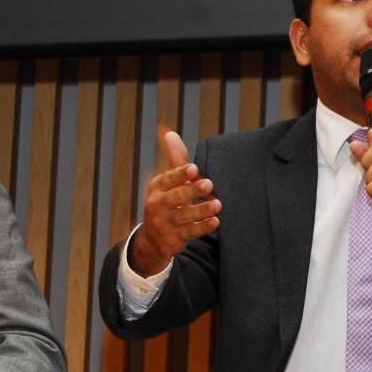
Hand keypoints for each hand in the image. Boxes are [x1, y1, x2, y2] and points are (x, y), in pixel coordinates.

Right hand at [130, 129, 220, 275]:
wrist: (153, 238)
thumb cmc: (167, 201)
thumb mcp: (167, 180)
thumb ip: (175, 159)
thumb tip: (169, 132)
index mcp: (157, 187)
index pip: (168, 179)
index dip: (180, 174)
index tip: (194, 168)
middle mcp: (157, 205)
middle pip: (176, 197)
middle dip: (192, 191)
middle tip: (209, 184)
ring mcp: (165, 223)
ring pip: (184, 216)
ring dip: (201, 210)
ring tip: (217, 205)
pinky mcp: (173, 239)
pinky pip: (189, 233)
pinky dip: (202, 227)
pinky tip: (215, 222)